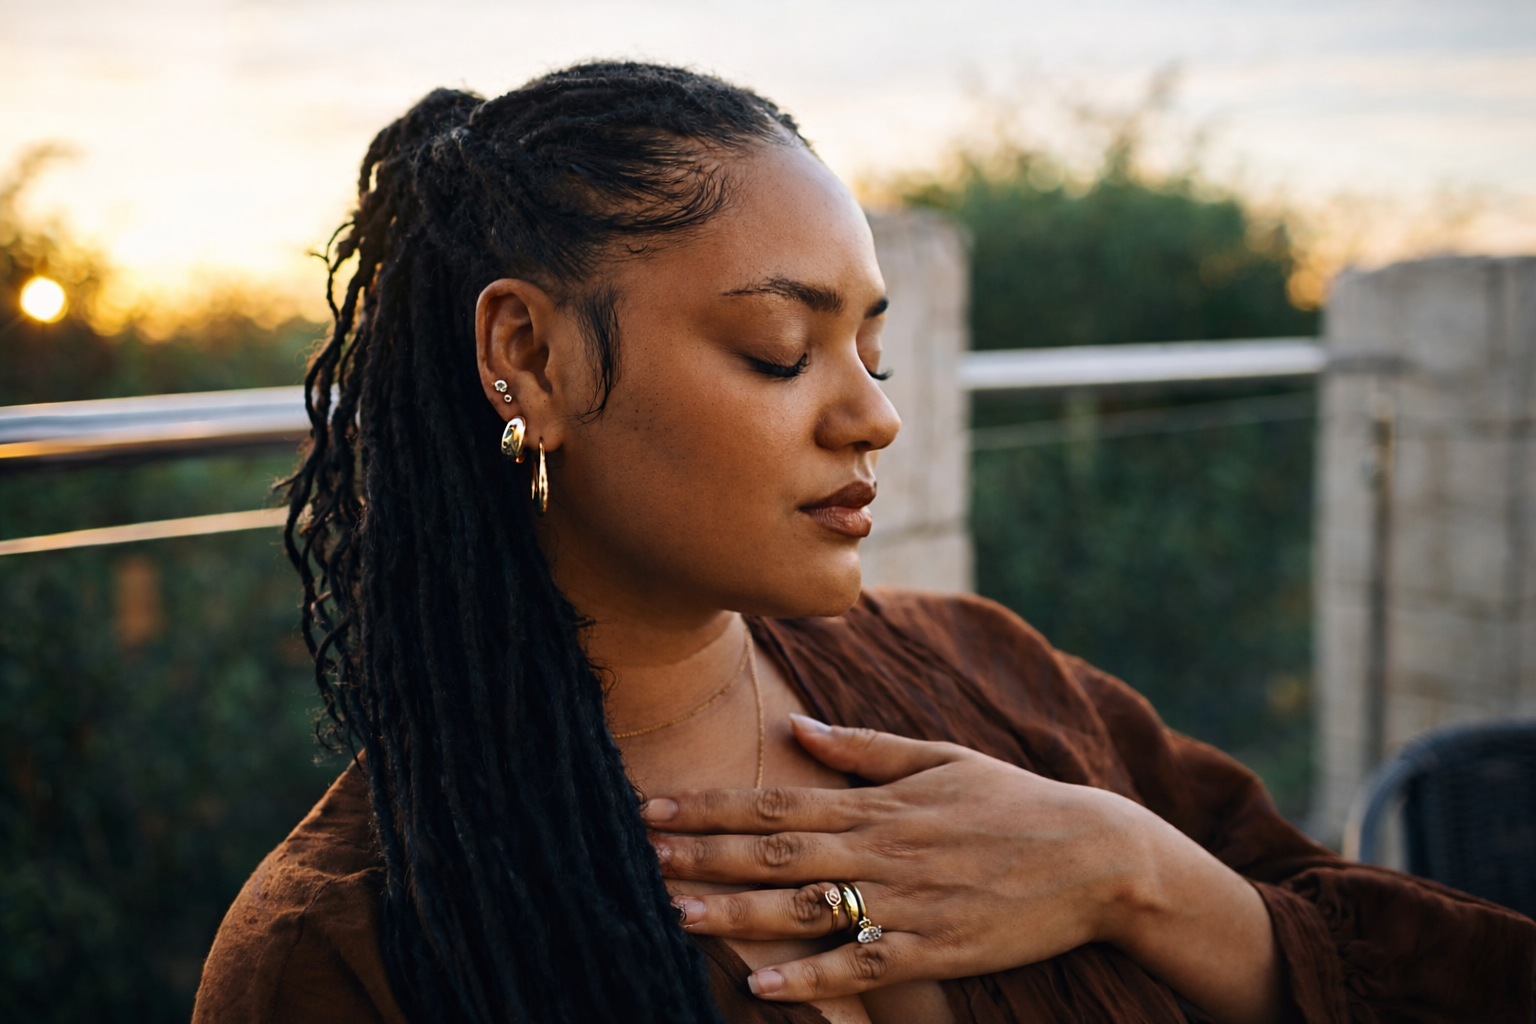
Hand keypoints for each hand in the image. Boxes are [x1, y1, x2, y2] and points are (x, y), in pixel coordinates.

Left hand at [643, 716, 1282, 1023]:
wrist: (1094, 856)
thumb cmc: (1013, 801)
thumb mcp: (940, 757)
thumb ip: (864, 747)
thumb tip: (797, 728)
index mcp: (879, 803)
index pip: (779, 801)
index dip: (713, 807)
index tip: (657, 806)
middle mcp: (884, 849)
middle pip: (779, 852)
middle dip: (705, 855)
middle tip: (641, 855)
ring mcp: (909, 901)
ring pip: (810, 907)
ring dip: (740, 913)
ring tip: (678, 914)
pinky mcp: (935, 949)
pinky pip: (863, 966)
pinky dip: (813, 978)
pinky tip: (763, 987)